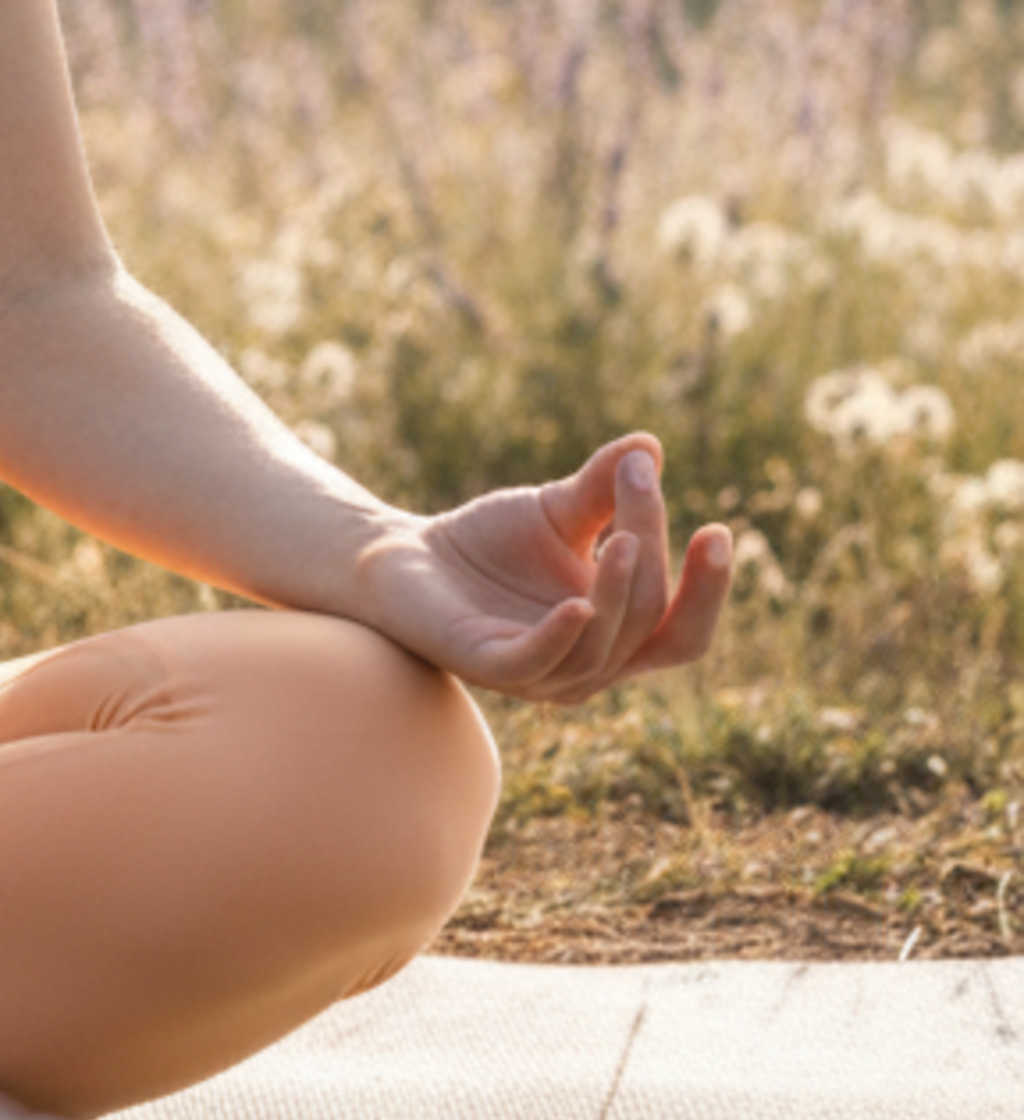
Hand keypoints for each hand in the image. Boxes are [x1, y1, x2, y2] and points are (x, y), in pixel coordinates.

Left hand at [349, 433, 732, 704]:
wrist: (403, 556)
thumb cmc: (489, 543)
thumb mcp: (557, 510)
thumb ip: (604, 487)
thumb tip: (649, 446)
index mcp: (616, 636)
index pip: (680, 629)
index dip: (708, 590)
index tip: (717, 529)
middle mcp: (588, 666)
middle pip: (649, 625)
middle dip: (659, 558)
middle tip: (643, 489)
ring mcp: (540, 674)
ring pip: (604, 646)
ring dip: (620, 590)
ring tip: (624, 536)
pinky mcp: (488, 665)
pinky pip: (536, 661)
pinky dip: (561, 635)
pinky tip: (579, 601)